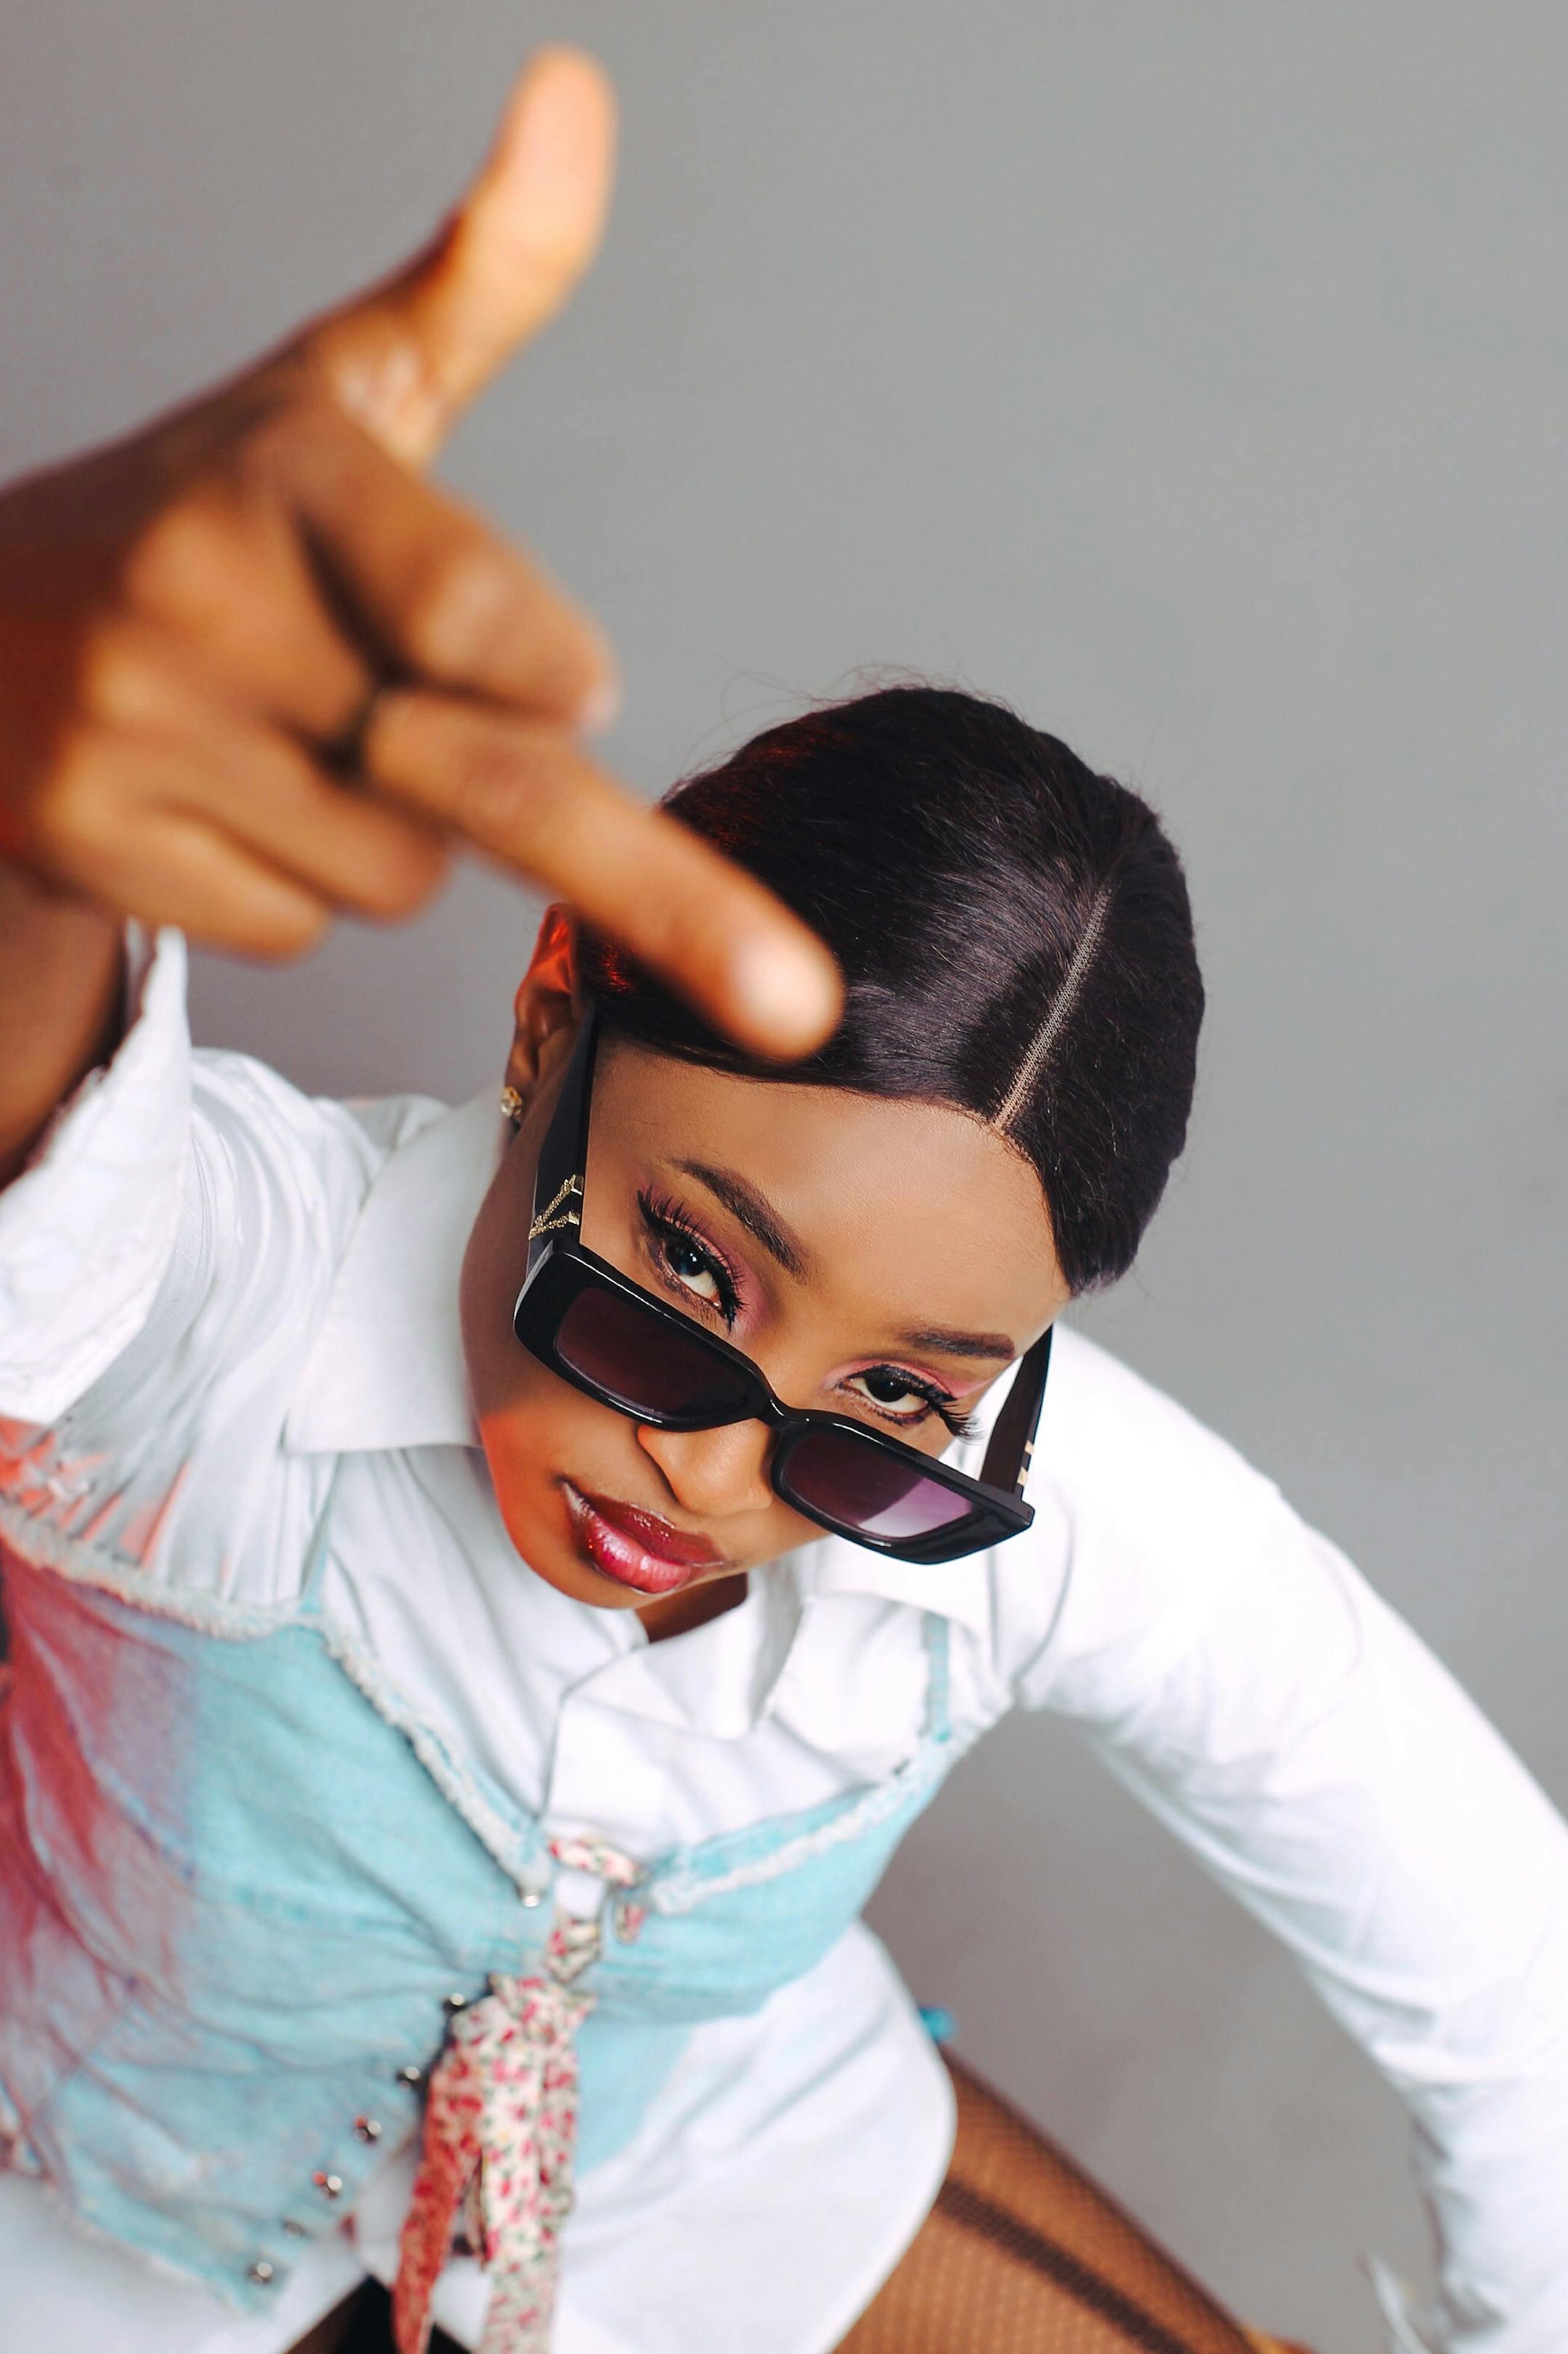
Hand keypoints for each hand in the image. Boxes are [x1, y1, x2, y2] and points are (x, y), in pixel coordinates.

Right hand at [0, 48, 838, 1057]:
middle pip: (476, 781)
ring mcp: (133, 727)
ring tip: (289, 731)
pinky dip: (295, 887)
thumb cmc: (221, 513)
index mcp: (289, 469)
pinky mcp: (93, 838)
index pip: (472, 614)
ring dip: (385, 830)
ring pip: (390, 871)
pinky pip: (297, 925)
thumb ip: (485, 271)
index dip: (543, 670)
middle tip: (799, 1003)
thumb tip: (578, 92)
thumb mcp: (345, 385)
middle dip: (663, 898)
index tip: (580, 691)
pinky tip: (224, 797)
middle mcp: (200, 594)